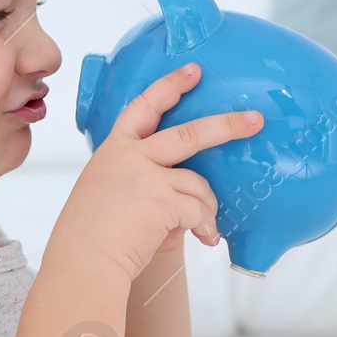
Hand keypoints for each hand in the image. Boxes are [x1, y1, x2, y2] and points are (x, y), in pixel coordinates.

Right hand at [56, 62, 262, 282]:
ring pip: (199, 183)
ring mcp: (146, 177)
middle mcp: (128, 157)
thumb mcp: (106, 192)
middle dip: (226, 126)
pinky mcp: (162, 201)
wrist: (81, 264)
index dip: (169, 86)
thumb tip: (183, 187)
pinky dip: (206, 227)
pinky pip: (199, 210)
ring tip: (204, 228)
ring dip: (207, 207)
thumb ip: (139, 179)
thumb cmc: (92, 237)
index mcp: (112, 151)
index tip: (193, 71)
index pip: (142, 107)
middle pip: (189, 133)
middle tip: (254, 120)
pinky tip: (204, 240)